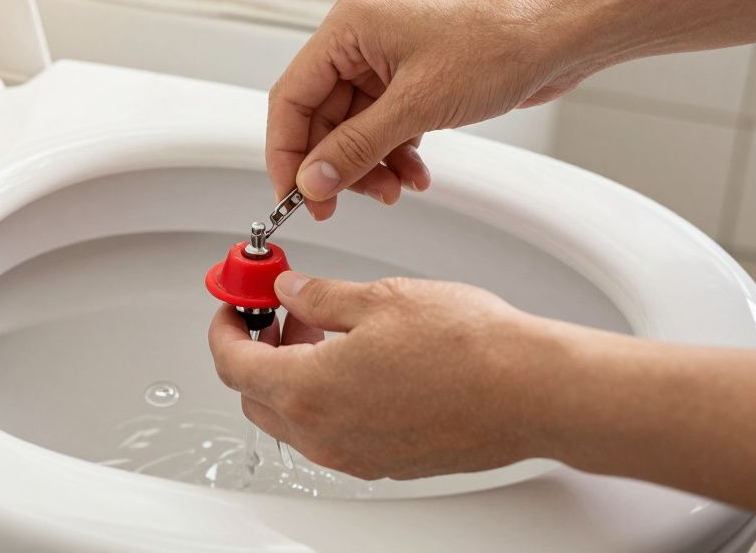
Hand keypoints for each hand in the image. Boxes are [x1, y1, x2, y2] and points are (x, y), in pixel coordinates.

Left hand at [208, 271, 566, 479]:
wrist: (530, 391)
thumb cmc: (468, 347)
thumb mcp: (378, 298)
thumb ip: (320, 296)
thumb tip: (290, 291)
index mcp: (309, 390)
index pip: (232, 364)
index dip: (225, 328)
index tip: (234, 305)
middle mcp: (324, 435)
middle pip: (255, 396)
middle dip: (258, 350)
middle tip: (281, 311)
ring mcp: (354, 456)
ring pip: (293, 418)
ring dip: (292, 374)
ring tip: (326, 329)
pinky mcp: (384, 463)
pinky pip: (331, 433)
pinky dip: (325, 397)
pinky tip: (357, 361)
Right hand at [267, 0, 594, 218]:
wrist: (560, 34)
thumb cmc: (500, 39)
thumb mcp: (417, 105)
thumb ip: (356, 147)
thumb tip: (313, 180)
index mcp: (348, 27)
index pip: (292, 96)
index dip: (286, 151)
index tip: (290, 193)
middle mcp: (363, 41)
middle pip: (321, 117)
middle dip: (335, 165)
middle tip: (337, 205)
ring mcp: (389, 61)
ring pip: (354, 128)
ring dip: (368, 165)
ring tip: (392, 189)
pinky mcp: (415, 80)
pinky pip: (385, 128)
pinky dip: (394, 156)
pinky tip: (415, 174)